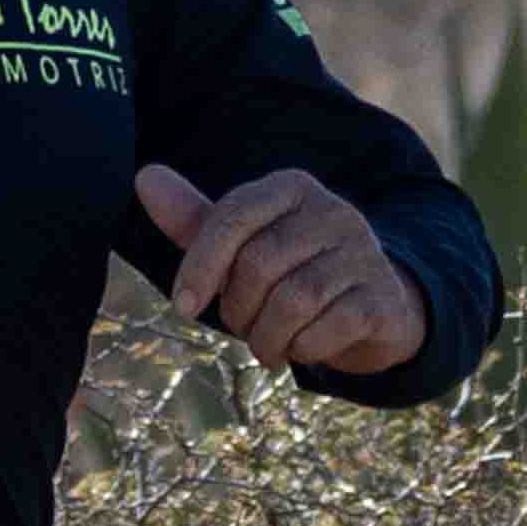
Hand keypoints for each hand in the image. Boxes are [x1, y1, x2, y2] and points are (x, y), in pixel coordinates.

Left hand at [135, 162, 427, 377]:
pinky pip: (327, 328)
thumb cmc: (292, 273)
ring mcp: (363, 253)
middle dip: (237, 309)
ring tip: (267, 346)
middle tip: (243, 327)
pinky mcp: (382, 297)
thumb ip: (195, 220)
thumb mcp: (242, 246)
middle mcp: (333, 211)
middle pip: (259, 264)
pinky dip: (302, 349)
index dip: (200, 266)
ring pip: (293, 300)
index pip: (232, 217)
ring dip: (266, 337)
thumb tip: (144, 176)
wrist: (372, 309)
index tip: (183, 306)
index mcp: (292, 188)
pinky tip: (301, 349)